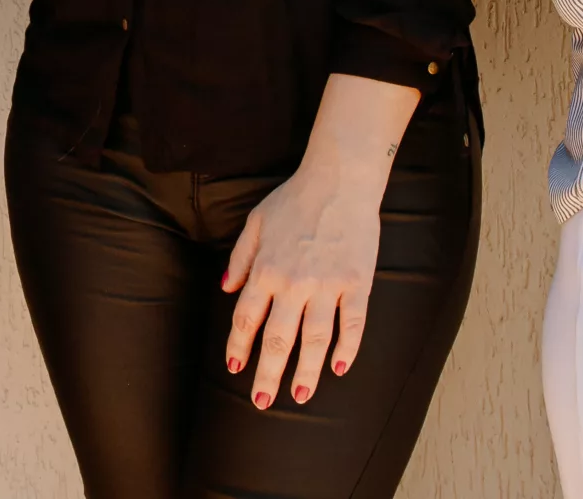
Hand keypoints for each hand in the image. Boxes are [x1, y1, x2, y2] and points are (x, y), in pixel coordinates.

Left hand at [221, 150, 387, 408]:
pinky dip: (348, 348)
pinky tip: (341, 368)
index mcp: (266, 269)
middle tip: (261, 402)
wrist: (340, 180)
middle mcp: (294, 282)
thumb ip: (240, 257)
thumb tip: (225, 288)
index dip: (239, 346)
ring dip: (306, 371)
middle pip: (278, 338)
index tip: (234, 367)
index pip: (246, 317)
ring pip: (315, 340)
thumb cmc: (294, 199)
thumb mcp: (255, 222)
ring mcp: (328, 285)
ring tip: (298, 396)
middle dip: (267, 374)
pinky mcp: (357, 283)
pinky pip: (353, 324)